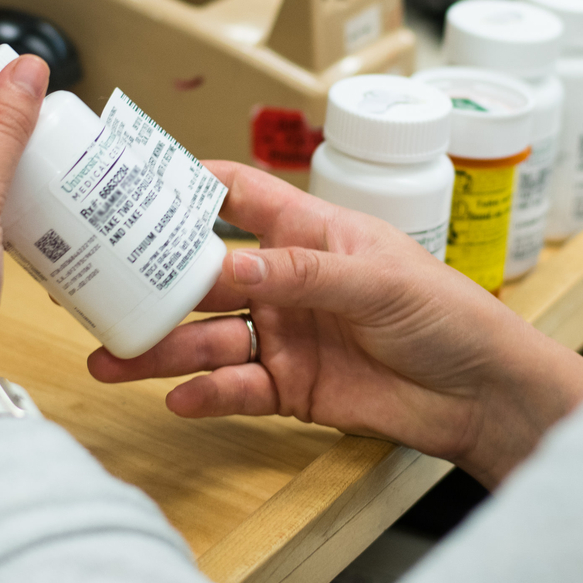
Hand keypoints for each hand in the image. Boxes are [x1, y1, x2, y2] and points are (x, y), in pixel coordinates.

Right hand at [89, 163, 582, 486]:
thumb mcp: (379, 281)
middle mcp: (289, 281)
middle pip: (205, 277)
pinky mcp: (293, 389)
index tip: (131, 183)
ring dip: (164, 350)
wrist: (483, 394)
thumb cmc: (449, 315)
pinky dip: (207, 394)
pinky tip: (179, 399)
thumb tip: (227, 266)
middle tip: (99, 295)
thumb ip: (301, 274)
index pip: (238, 195)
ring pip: (210, 338)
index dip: (188, 185)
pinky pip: (237, 389)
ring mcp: (287, 336)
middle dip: (153, 286)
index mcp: (310, 233)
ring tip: (115, 362)